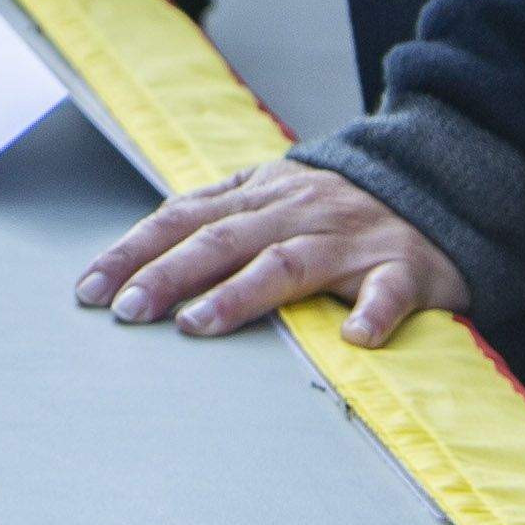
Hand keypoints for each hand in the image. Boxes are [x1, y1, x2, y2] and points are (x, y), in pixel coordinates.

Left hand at [79, 155, 471, 345]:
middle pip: (220, 241)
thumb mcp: (270, 197)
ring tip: (197, 325)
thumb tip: (142, 253)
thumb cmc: (335, 207)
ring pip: (287, 263)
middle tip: (126, 312)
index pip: (181, 220)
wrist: (435, 184)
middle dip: (167, 275)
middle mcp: (295, 214)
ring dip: (239, 294)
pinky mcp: (403, 268)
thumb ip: (214, 218)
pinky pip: (388, 291)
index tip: (89, 289)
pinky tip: (355, 341)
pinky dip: (373, 313)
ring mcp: (348, 241)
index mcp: (257, 198)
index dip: (133, 252)